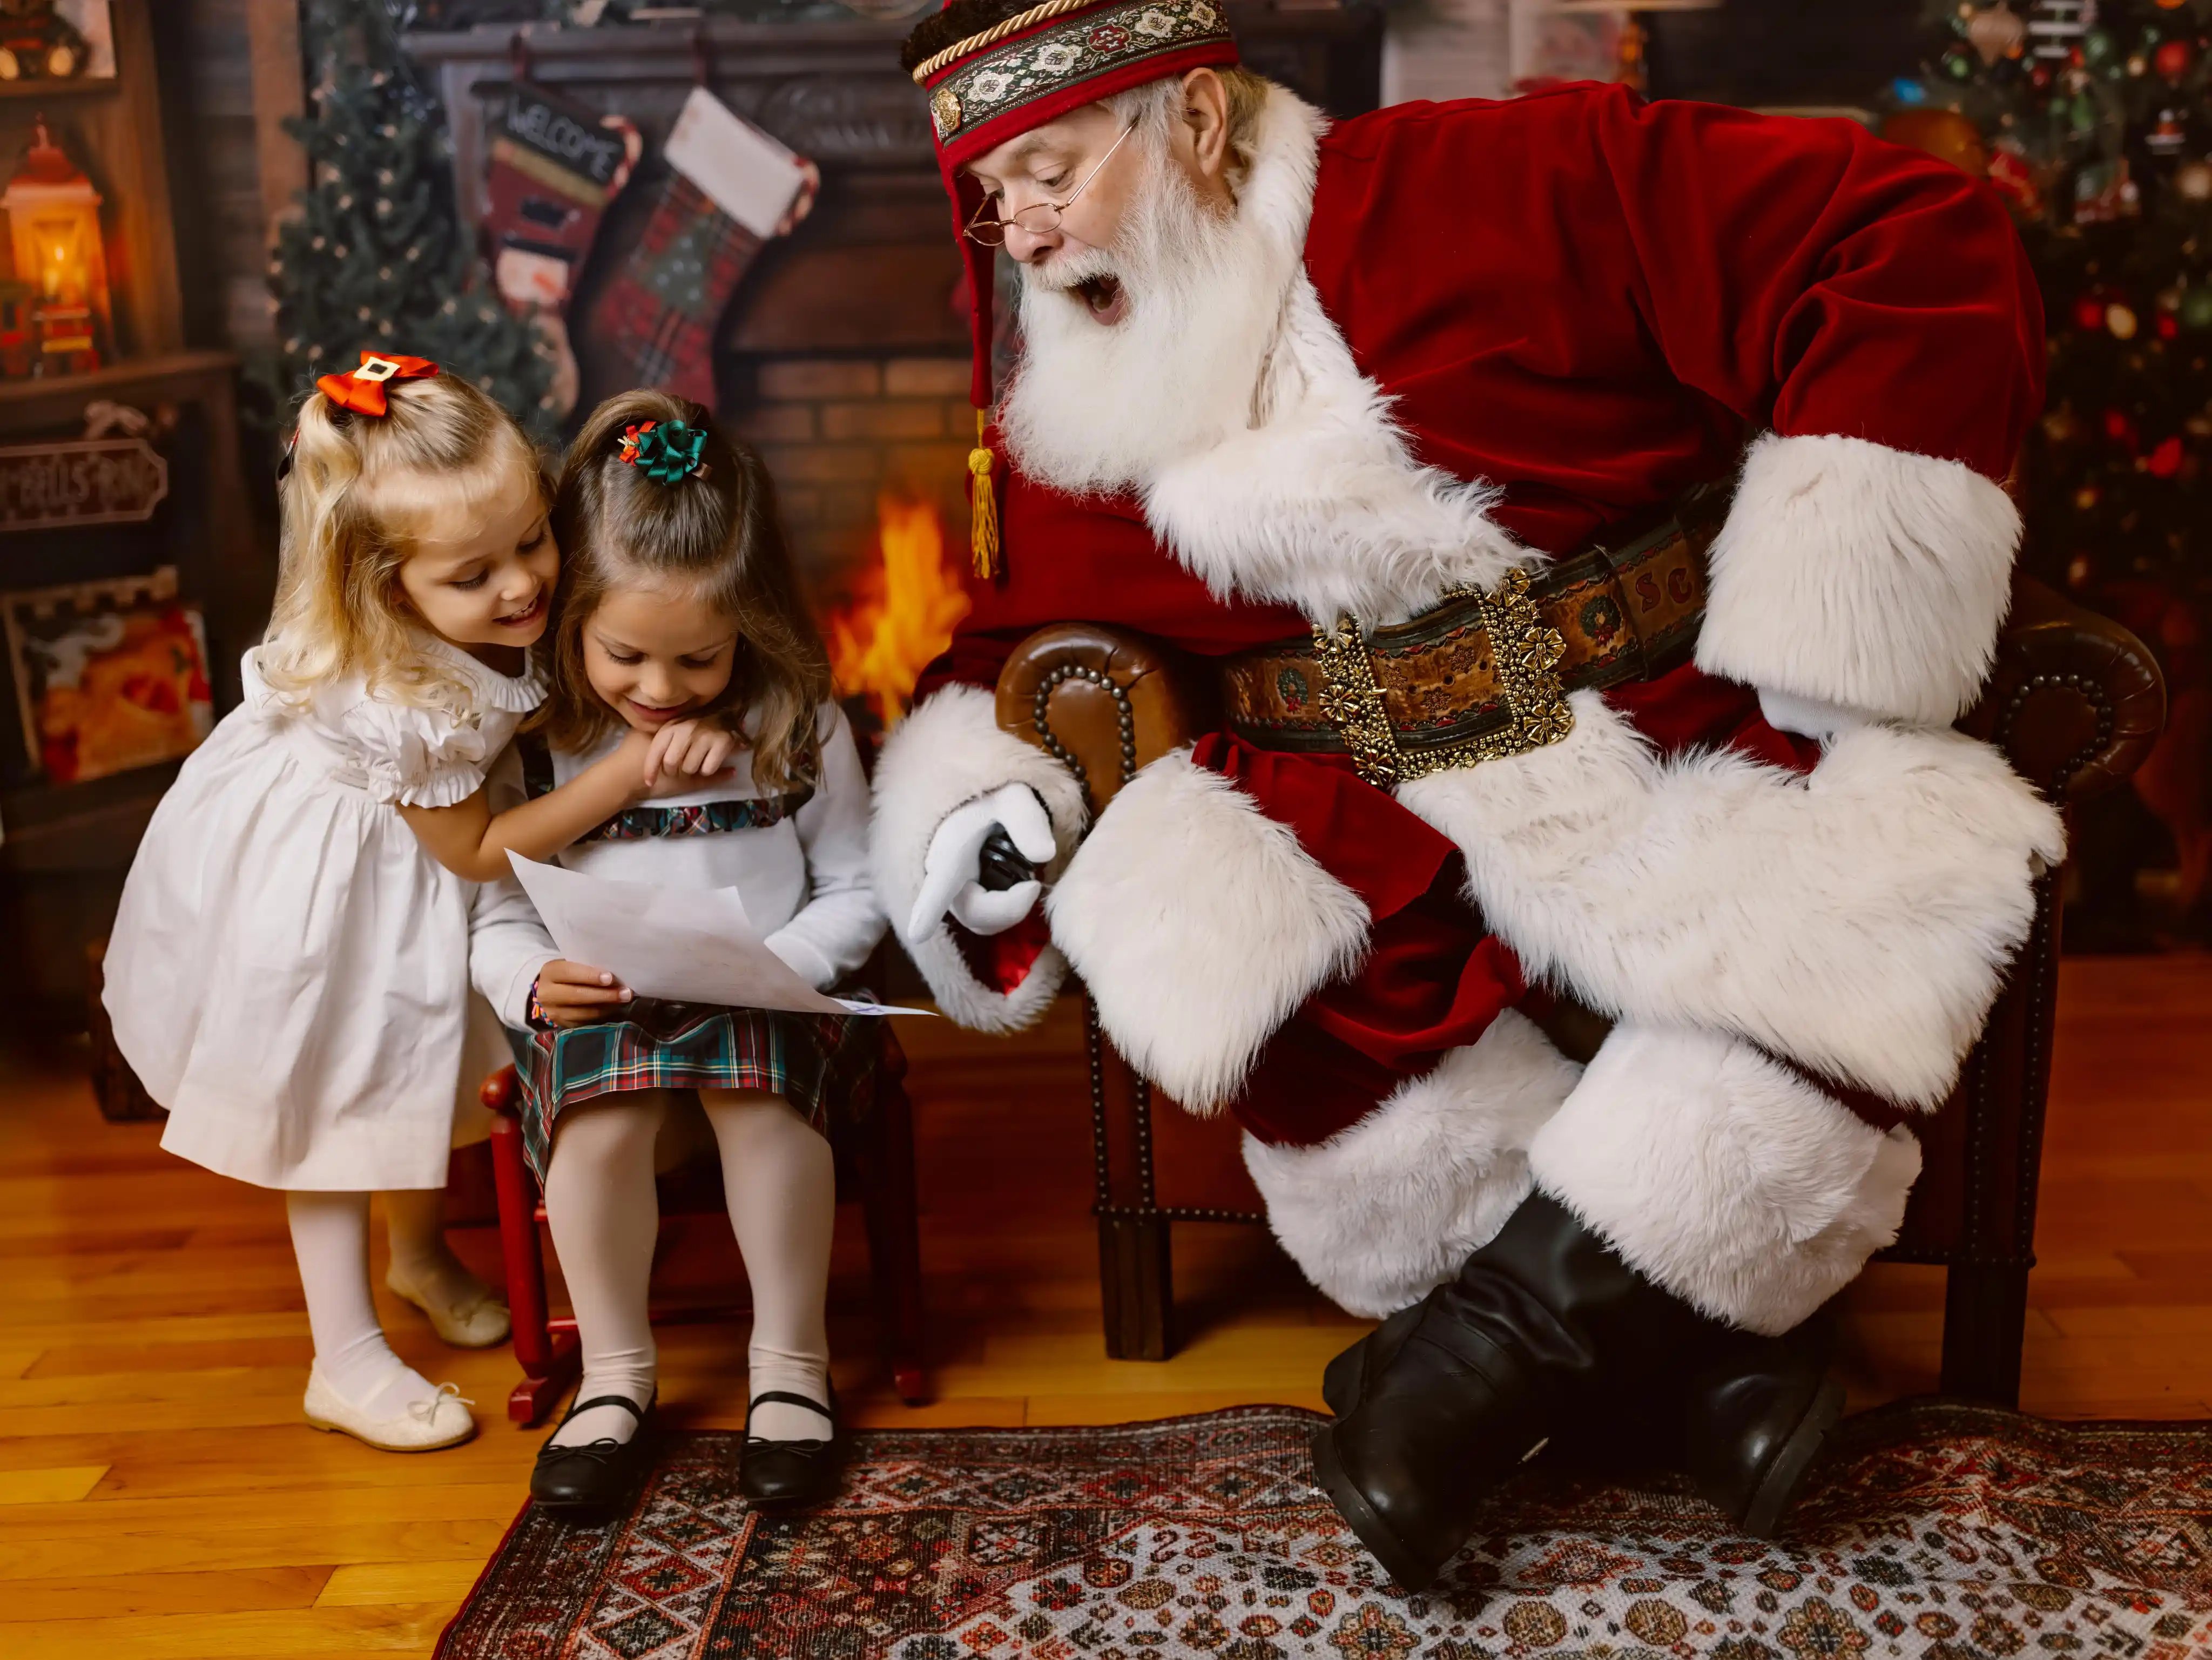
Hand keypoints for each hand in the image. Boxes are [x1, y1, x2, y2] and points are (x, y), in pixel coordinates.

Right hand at [534, 959, 632, 1027]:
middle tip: (626, 993)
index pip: (569, 973)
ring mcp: (553, 1012)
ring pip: (582, 1012)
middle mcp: (547, 994)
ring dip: (606, 1007)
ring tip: (624, 1000)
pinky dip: (602, 1015)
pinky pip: (585, 1021)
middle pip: (577, 995)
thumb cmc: (570, 972)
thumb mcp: (573, 963)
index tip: (610, 978)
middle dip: (604, 995)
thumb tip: (615, 974)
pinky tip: (615, 1008)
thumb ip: (587, 967)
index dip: (590, 976)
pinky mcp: (562, 1024)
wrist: (552, 991)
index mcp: (549, 972)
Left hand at [642, 719, 738, 796]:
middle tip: (682, 769)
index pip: (656, 751)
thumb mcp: (675, 730)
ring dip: (693, 770)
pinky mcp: (722, 742)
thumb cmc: (695, 725)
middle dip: (675, 771)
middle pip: (671, 763)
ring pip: (689, 768)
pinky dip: (708, 770)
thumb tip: (650, 776)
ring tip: (698, 761)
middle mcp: (686, 729)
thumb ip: (663, 746)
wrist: (725, 710)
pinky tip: (710, 761)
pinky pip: (707, 769)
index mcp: (672, 726)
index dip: (650, 770)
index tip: (649, 782)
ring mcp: (704, 735)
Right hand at [907, 782, 1056, 939]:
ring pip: (981, 922)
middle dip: (1010, 908)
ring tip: (1028, 884)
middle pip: (973, 913)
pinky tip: (1019, 891)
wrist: (984, 804)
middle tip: (1034, 884)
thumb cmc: (994, 800)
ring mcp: (952, 893)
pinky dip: (1007, 912)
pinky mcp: (965, 901)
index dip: (928, 911)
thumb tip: (1045, 854)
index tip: (918, 933)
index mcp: (951, 853)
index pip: (938, 885)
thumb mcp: (1014, 799)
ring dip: (1010, 911)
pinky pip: (984, 922)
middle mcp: (945, 878)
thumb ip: (1027, 820)